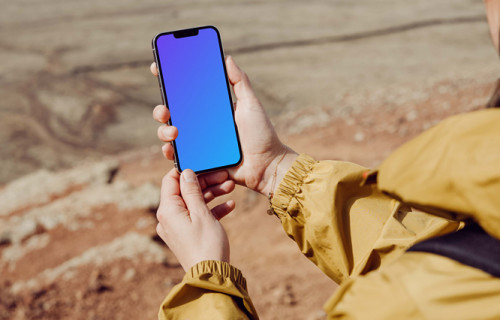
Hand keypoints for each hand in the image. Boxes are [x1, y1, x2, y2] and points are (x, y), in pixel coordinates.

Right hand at [151, 56, 297, 196]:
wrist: (266, 165)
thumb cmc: (261, 135)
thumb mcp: (251, 104)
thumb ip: (240, 82)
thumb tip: (227, 58)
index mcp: (210, 109)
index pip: (185, 93)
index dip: (169, 81)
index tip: (158, 69)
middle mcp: (200, 124)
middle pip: (172, 113)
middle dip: (161, 109)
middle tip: (165, 109)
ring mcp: (197, 143)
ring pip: (170, 133)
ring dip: (164, 130)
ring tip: (174, 131)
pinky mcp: (198, 161)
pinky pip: (178, 156)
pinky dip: (170, 151)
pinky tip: (172, 147)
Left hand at [156, 168, 232, 270]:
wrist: (211, 276)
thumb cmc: (207, 244)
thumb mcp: (201, 213)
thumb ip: (192, 191)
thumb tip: (186, 172)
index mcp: (167, 210)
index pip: (170, 181)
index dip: (187, 170)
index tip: (203, 164)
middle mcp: (168, 218)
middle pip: (185, 191)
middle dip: (205, 183)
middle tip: (225, 176)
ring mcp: (178, 227)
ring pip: (194, 203)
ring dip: (212, 194)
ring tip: (231, 187)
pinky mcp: (188, 234)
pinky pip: (198, 216)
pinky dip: (212, 210)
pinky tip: (230, 205)